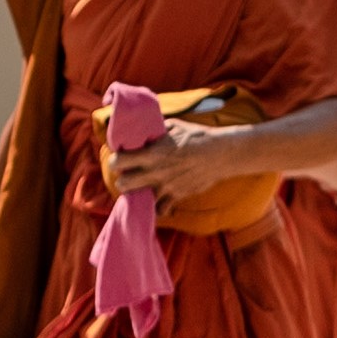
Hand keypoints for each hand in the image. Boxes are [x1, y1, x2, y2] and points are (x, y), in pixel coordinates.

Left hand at [107, 119, 240, 203]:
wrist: (221, 154)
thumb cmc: (198, 136)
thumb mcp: (174, 127)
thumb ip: (156, 131)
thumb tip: (146, 129)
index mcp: (152, 153)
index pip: (118, 161)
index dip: (115, 160)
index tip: (120, 158)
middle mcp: (155, 172)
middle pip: (123, 184)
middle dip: (122, 180)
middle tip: (127, 175)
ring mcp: (165, 186)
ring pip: (139, 199)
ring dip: (138, 194)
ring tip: (142, 187)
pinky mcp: (177, 196)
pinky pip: (160, 210)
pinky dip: (157, 207)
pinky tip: (158, 200)